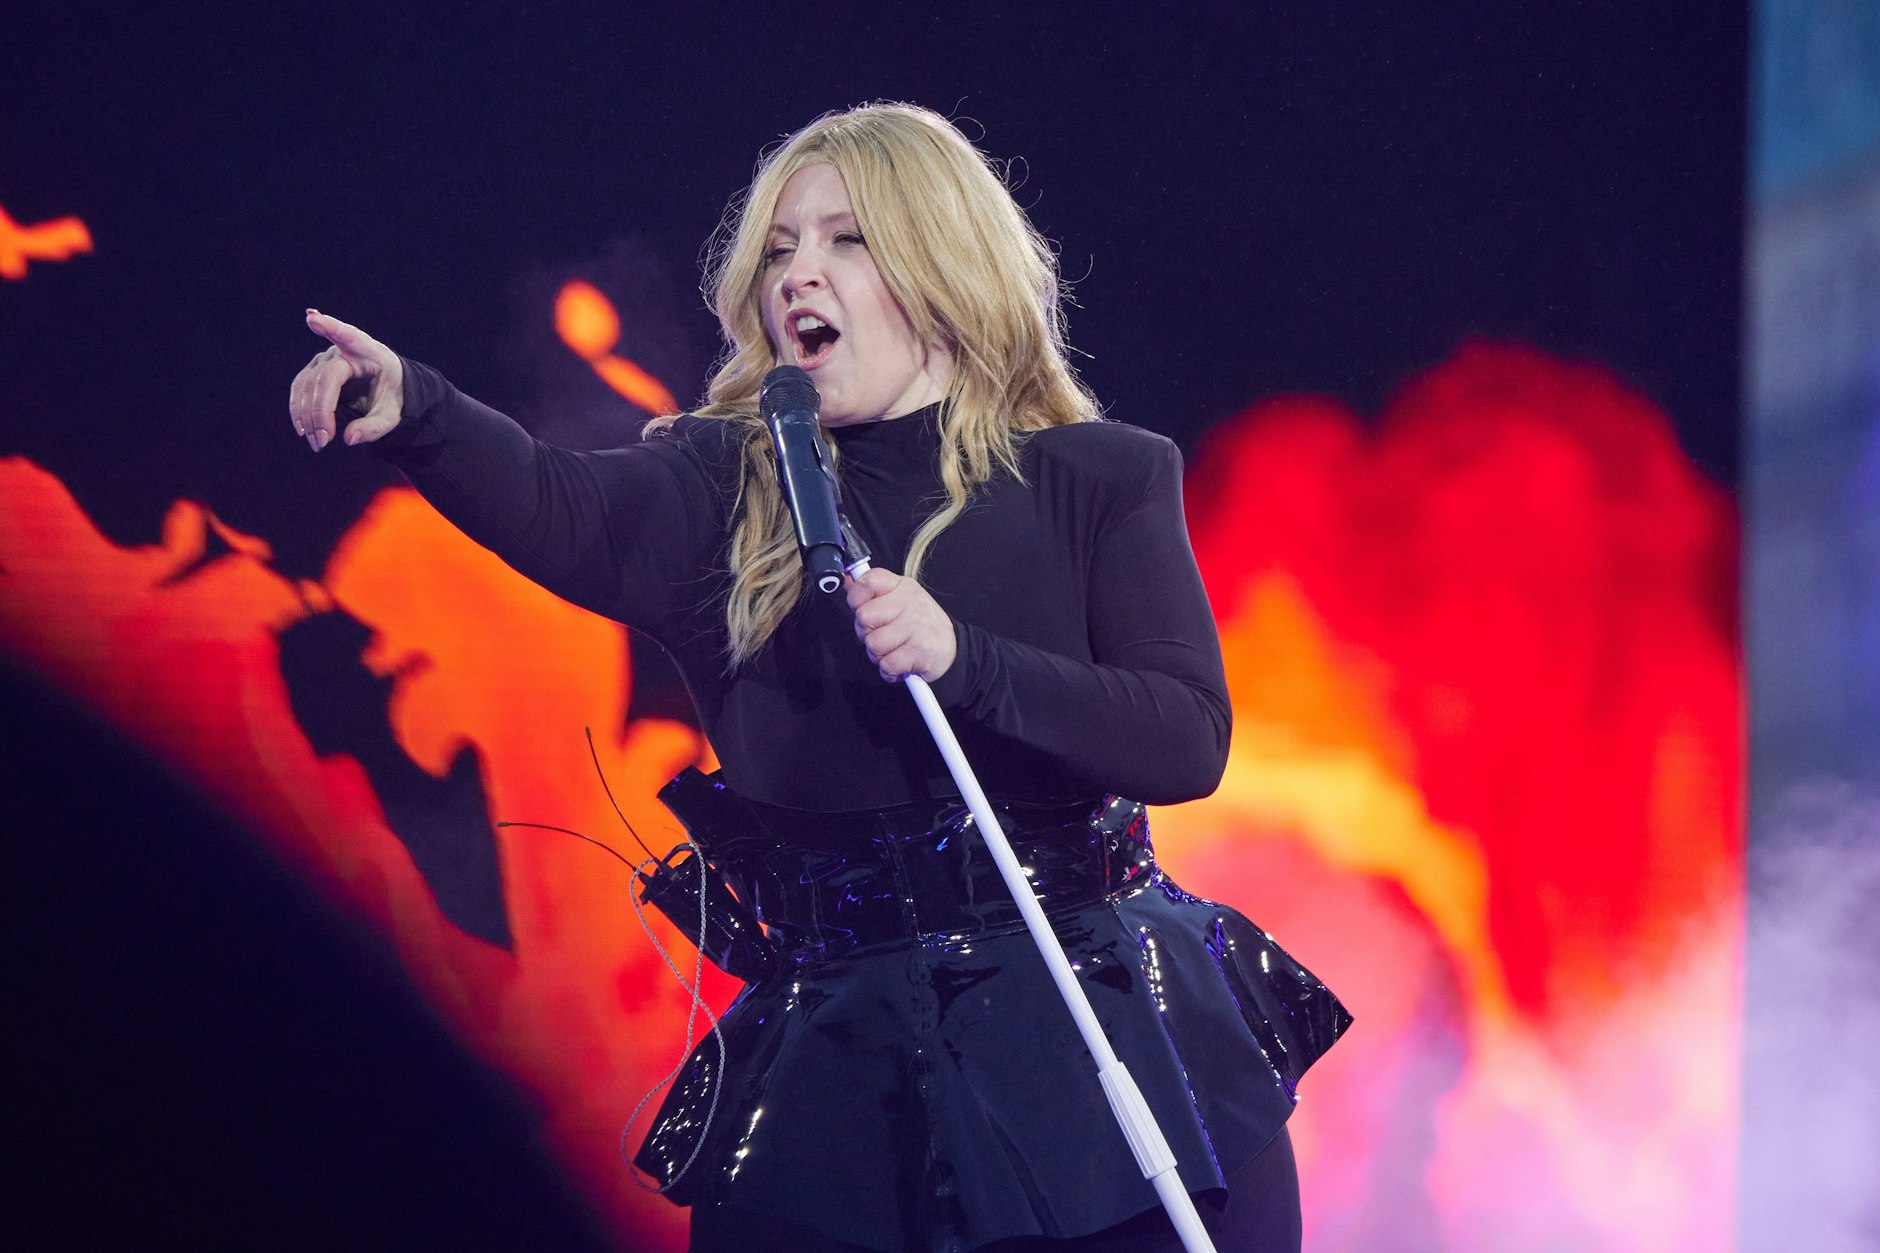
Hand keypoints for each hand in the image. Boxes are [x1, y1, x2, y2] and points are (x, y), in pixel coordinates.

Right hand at [288, 309, 404, 451]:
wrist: (388, 388)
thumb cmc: (394, 395)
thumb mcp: (393, 414)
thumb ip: (375, 427)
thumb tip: (349, 438)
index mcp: (371, 352)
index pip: (349, 338)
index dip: (330, 327)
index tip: (311, 318)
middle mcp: (343, 351)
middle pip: (324, 379)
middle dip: (320, 411)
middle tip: (323, 442)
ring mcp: (325, 359)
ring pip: (306, 384)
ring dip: (306, 415)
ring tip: (317, 443)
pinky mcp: (315, 370)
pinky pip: (300, 388)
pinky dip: (300, 410)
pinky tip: (304, 430)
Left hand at [846, 568, 956, 683]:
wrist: (952, 648)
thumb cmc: (919, 624)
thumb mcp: (899, 600)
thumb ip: (872, 593)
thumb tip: (846, 580)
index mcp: (901, 586)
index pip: (869, 581)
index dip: (856, 598)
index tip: (862, 609)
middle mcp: (910, 602)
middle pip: (864, 617)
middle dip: (866, 633)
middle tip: (882, 636)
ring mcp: (916, 626)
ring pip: (873, 644)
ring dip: (878, 655)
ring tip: (893, 651)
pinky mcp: (920, 651)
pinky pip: (887, 664)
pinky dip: (889, 671)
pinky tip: (900, 665)